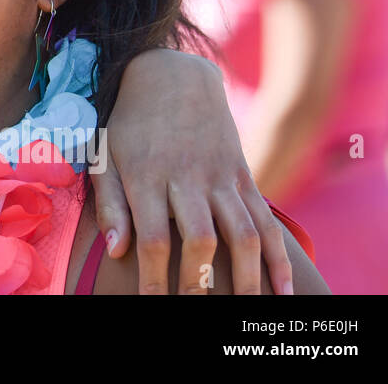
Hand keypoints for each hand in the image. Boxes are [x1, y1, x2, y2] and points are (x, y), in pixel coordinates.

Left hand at [90, 49, 293, 293]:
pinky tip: (281, 289)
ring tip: (245, 311)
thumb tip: (116, 250)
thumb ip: (110, 203)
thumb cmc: (129, 124)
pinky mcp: (243, 174)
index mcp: (147, 175)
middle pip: (200, 240)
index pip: (155, 238)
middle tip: (194, 311)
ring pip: (242, 233)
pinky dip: (277, 257)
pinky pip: (265, 220)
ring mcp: (220, 176)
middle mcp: (187, 177)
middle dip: (199, 284)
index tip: (153, 305)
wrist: (173, 75)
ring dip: (246, 278)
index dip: (156, 278)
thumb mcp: (106, 155)